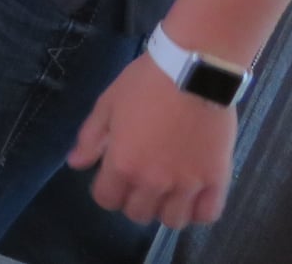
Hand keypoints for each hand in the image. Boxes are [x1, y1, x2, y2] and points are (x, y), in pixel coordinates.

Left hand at [68, 55, 236, 230]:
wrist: (192, 70)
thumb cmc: (145, 83)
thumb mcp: (108, 104)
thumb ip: (90, 138)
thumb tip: (75, 163)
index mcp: (123, 163)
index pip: (106, 199)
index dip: (106, 190)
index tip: (112, 178)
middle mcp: (153, 181)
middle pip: (138, 214)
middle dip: (133, 200)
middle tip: (139, 181)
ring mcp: (187, 184)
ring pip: (172, 220)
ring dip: (165, 209)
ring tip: (166, 190)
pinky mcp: (216, 179)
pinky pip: (206, 215)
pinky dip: (198, 211)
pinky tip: (192, 195)